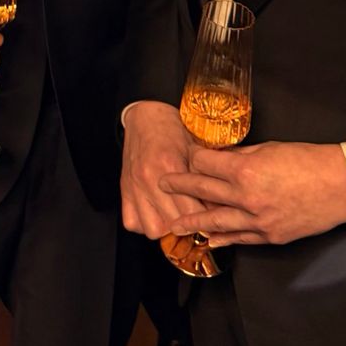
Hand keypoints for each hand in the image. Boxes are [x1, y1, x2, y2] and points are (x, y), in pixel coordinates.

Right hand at [121, 101, 206, 238]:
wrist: (146, 116)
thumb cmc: (173, 128)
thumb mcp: (194, 146)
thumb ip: (205, 174)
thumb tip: (220, 202)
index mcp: (169, 164)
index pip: (191, 209)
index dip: (206, 219)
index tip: (214, 221)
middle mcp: (149, 179)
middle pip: (173, 222)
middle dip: (189, 225)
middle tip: (199, 221)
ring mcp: (134, 188)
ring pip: (153, 230)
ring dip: (167, 228)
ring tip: (176, 217)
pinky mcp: (124, 192)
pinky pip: (133, 224)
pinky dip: (145, 224)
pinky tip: (157, 214)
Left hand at [161, 140, 345, 246]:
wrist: (342, 185)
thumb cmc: (309, 160)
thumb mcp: (270, 148)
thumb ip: (242, 156)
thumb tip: (220, 159)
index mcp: (246, 171)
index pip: (206, 166)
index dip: (194, 159)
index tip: (187, 157)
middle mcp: (247, 198)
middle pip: (205, 192)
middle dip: (181, 187)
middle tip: (162, 184)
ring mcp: (258, 221)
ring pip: (216, 222)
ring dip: (193, 222)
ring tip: (174, 225)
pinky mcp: (270, 236)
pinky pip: (241, 239)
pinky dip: (224, 240)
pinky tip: (211, 240)